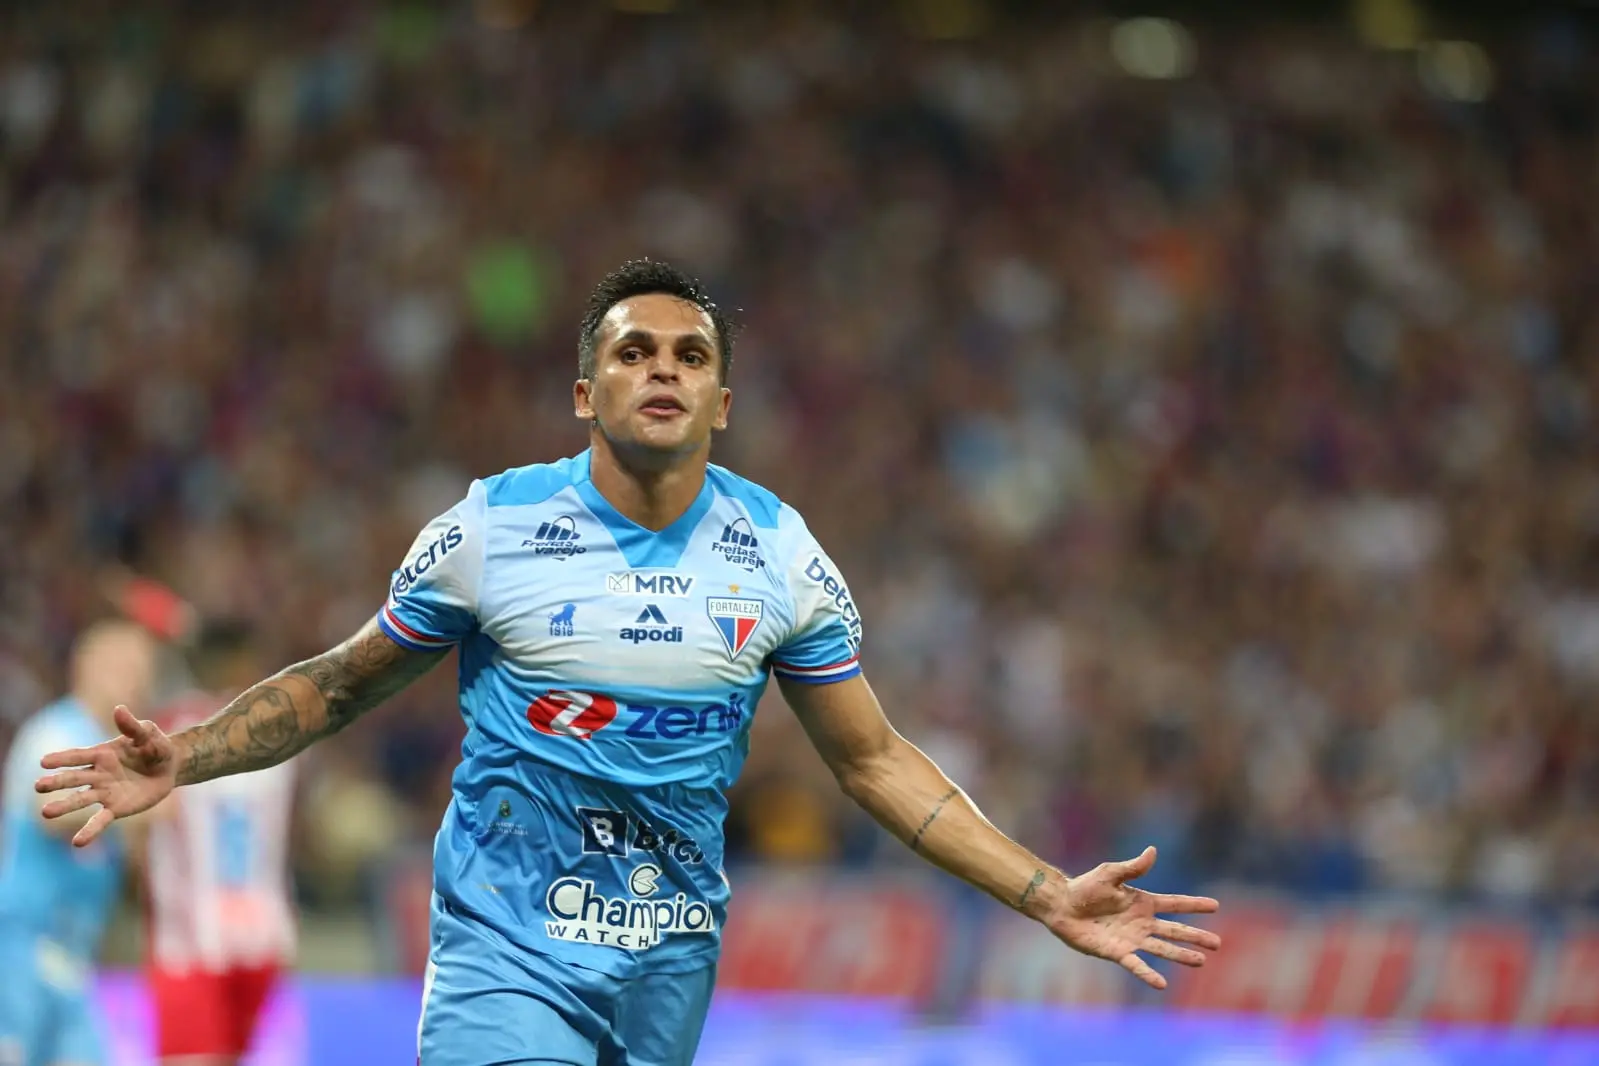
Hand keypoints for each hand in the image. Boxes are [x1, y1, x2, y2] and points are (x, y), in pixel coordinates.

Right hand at [35, 705, 178, 846]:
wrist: (170, 766)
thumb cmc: (155, 745)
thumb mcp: (148, 734)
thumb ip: (133, 726)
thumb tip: (119, 709)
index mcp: (102, 754)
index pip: (78, 756)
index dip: (62, 758)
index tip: (43, 762)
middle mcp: (98, 774)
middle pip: (74, 778)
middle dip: (57, 782)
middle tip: (38, 786)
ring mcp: (105, 792)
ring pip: (81, 799)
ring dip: (64, 806)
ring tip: (45, 813)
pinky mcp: (116, 808)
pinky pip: (100, 820)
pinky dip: (89, 830)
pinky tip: (77, 842)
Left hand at [1043, 846, 1220, 989]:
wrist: (1062, 905)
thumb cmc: (1085, 887)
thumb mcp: (1110, 874)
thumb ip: (1133, 867)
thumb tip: (1153, 851)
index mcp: (1142, 902)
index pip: (1174, 904)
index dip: (1194, 905)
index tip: (1215, 906)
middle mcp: (1141, 922)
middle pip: (1175, 930)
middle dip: (1196, 936)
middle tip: (1218, 943)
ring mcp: (1131, 939)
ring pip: (1162, 948)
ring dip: (1181, 955)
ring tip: (1201, 961)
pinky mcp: (1117, 953)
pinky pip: (1136, 965)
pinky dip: (1148, 974)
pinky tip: (1162, 984)